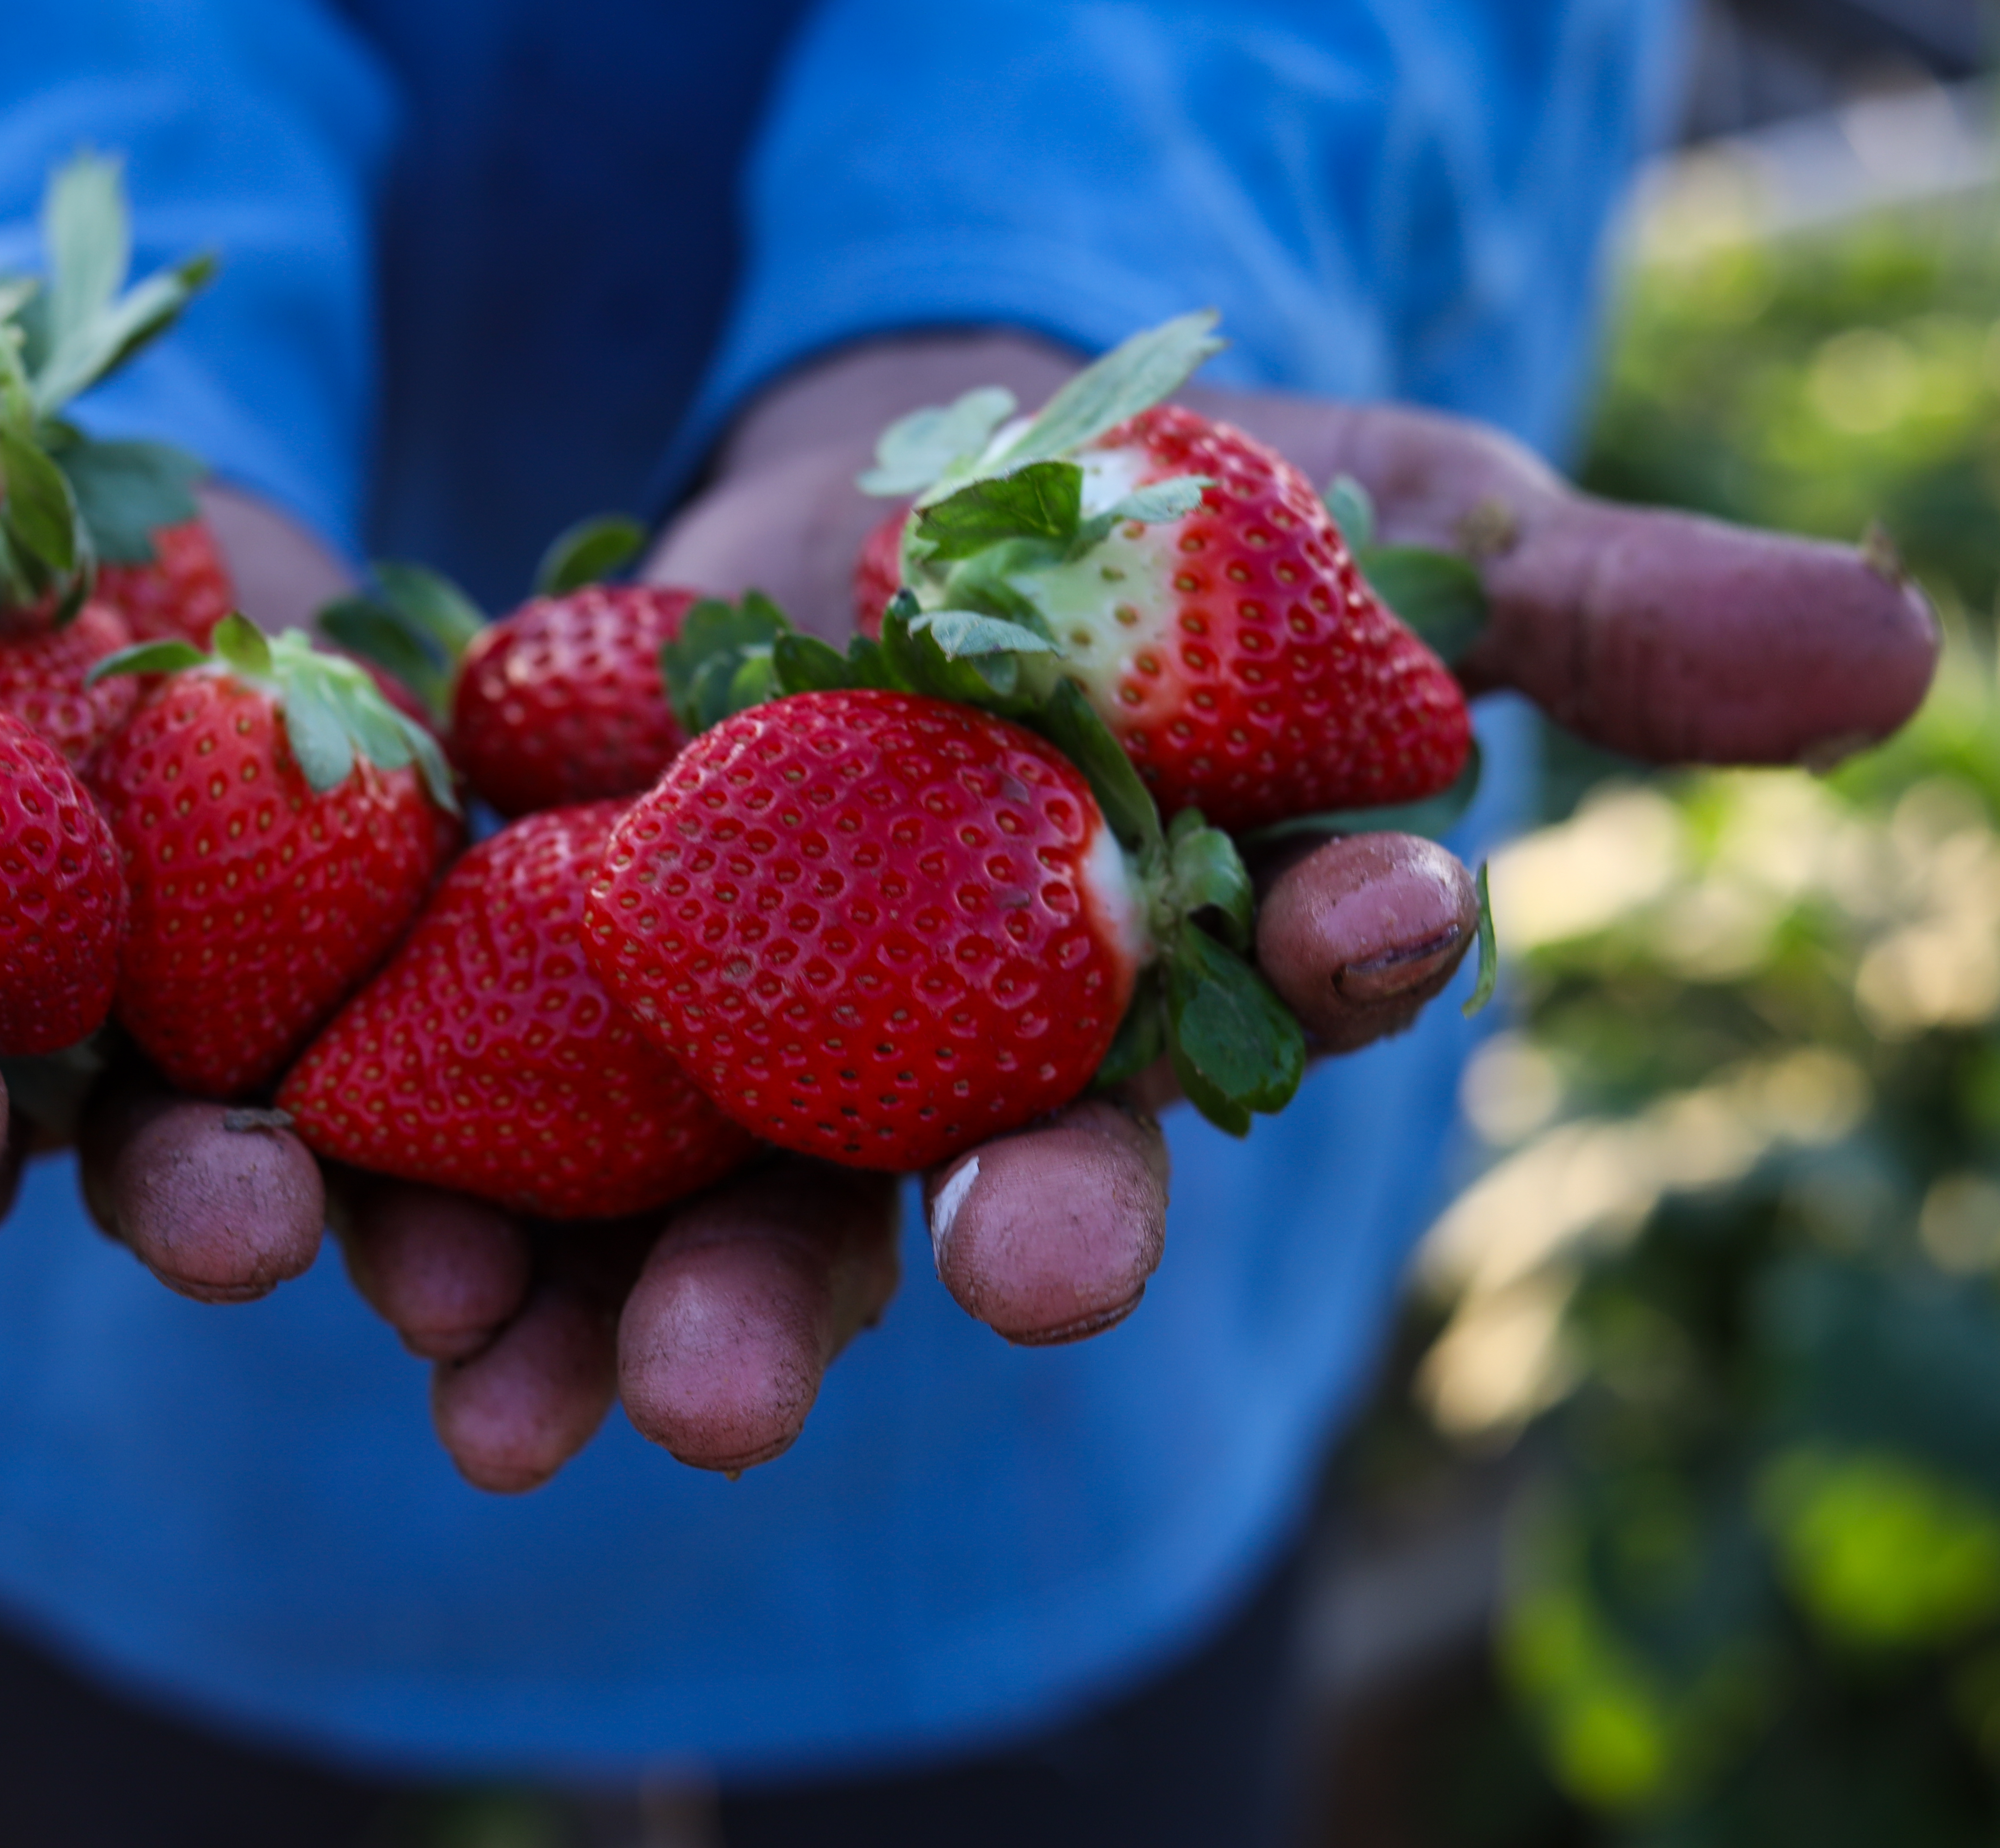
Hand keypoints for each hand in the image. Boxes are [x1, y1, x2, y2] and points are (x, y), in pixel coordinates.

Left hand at [260, 327, 1932, 1492]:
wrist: (914, 505)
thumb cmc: (1178, 528)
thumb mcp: (1376, 513)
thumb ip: (1581, 608)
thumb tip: (1889, 649)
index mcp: (1188, 945)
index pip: (1289, 965)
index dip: (1341, 947)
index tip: (1379, 923)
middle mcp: (983, 1045)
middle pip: (997, 1152)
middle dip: (1006, 1219)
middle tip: (1014, 1283)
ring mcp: (770, 1040)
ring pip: (735, 1204)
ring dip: (679, 1311)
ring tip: (612, 1412)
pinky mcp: (574, 981)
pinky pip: (507, 1118)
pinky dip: (449, 1212)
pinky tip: (403, 1287)